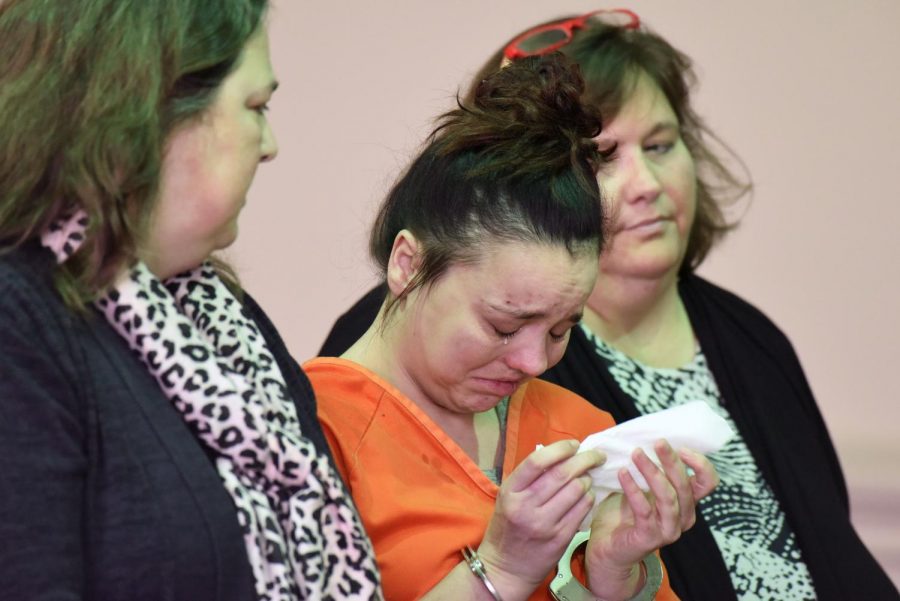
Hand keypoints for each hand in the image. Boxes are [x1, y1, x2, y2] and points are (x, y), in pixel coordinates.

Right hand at [477, 439, 605, 599]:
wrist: (505, 568)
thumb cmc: (507, 526)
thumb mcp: (507, 497)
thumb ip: (528, 477)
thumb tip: (558, 454)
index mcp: (510, 492)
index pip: (537, 461)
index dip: (560, 449)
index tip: (574, 444)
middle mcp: (526, 507)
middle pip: (562, 474)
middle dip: (584, 459)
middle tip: (596, 455)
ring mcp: (544, 524)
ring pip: (576, 490)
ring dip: (587, 479)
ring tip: (588, 476)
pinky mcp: (560, 538)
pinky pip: (582, 510)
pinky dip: (589, 498)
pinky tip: (587, 494)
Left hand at [584, 440, 717, 598]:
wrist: (606, 547)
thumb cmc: (623, 512)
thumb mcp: (641, 485)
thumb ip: (650, 468)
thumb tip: (645, 436)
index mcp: (686, 502)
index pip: (708, 483)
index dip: (700, 464)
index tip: (681, 446)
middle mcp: (683, 517)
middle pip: (685, 486)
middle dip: (672, 461)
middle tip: (657, 442)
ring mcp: (668, 530)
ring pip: (668, 498)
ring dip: (652, 472)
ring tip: (636, 454)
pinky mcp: (649, 538)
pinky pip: (644, 510)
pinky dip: (633, 490)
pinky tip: (623, 474)